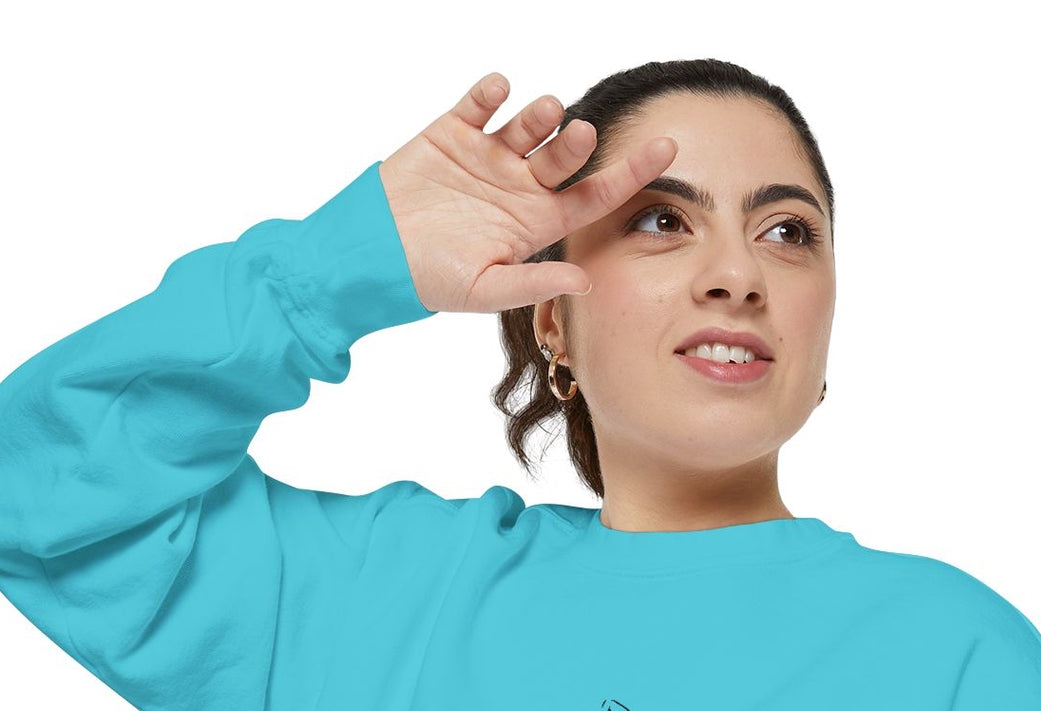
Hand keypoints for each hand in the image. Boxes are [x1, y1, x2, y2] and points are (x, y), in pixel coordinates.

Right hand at [376, 72, 677, 315]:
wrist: (372, 255)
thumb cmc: (430, 280)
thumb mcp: (486, 290)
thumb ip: (534, 282)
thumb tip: (586, 279)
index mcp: (536, 222)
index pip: (594, 195)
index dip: (631, 173)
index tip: (668, 151)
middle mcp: (519, 185)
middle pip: (563, 157)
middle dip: (575, 144)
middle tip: (579, 134)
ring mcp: (488, 156)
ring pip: (527, 125)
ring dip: (540, 115)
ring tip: (545, 112)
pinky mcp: (453, 132)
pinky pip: (479, 103)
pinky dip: (491, 92)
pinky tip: (497, 90)